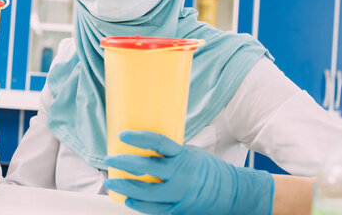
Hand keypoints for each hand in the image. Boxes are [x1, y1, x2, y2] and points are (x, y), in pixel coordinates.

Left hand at [103, 131, 273, 214]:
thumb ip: (170, 153)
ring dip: (124, 187)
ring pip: (146, 192)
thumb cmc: (209, 170)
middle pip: (146, 168)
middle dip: (123, 164)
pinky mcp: (178, 209)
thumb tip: (143, 146)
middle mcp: (181, 175)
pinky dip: (138, 204)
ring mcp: (179, 194)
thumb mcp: (191, 154)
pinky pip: (154, 209)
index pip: (158, 143)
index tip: (122, 135)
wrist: (232, 194)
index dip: (139, 138)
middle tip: (109, 159)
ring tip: (110, 182)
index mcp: (184, 156)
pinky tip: (126, 199)